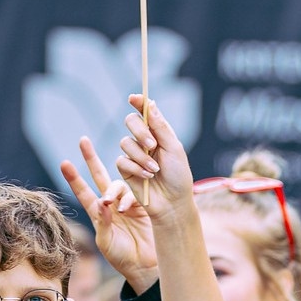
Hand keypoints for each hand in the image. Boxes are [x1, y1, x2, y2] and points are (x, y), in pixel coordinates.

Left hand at [62, 137, 159, 292]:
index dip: (74, 178)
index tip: (64, 163)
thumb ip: (102, 223)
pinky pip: (136, 193)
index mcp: (98, 215)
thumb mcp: (106, 242)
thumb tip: (100, 202)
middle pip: (100, 177)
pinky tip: (127, 208)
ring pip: (119, 185)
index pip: (83, 192)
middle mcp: (112, 206)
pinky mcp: (144, 206)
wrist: (146, 266)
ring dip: (114, 191)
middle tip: (83, 140)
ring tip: (113, 205)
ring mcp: (128, 204)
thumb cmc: (122, 258)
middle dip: (91, 158)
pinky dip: (130, 198)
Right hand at [115, 95, 196, 218]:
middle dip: (139, 131)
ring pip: (125, 142)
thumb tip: (150, 102)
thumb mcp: (173, 149)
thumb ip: (160, 127)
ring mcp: (133, 154)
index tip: (134, 98)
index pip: (145, 112)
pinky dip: (136, 168)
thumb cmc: (178, 176)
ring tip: (155, 170)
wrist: (173, 203)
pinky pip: (122, 161)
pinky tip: (148, 177)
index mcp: (158, 133)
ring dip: (141, 156)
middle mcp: (144, 140)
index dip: (138, 102)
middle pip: (130, 121)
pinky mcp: (125, 169)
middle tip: (153, 145)